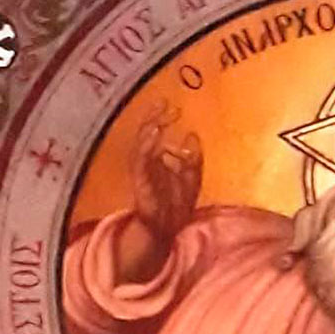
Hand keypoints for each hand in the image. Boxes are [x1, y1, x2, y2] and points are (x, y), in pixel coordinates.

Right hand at [131, 102, 202, 237]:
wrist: (167, 229)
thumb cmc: (176, 205)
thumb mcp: (191, 177)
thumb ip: (193, 157)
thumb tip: (193, 133)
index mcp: (157, 159)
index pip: (157, 132)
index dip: (164, 118)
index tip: (176, 107)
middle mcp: (148, 162)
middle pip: (147, 133)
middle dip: (155, 117)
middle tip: (165, 104)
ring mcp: (142, 171)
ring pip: (141, 143)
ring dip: (149, 128)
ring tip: (159, 116)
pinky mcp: (140, 181)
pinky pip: (140, 160)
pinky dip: (146, 146)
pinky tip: (154, 134)